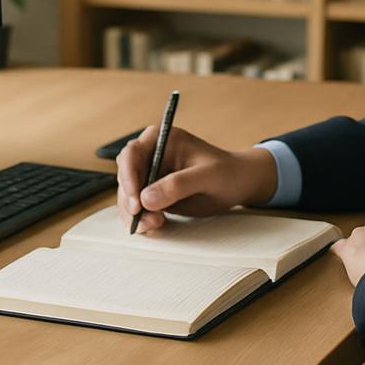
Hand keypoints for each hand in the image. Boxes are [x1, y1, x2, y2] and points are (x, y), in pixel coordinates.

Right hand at [115, 126, 277, 232]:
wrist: (238, 184)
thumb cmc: (227, 172)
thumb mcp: (207, 176)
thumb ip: (178, 185)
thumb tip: (146, 198)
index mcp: (162, 139)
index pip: (132, 154)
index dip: (129, 177)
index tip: (136, 201)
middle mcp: (151, 154)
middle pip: (125, 177)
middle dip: (131, 201)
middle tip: (146, 220)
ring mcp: (151, 174)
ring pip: (129, 195)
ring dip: (136, 213)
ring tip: (156, 224)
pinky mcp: (154, 192)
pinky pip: (138, 206)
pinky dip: (142, 218)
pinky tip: (155, 225)